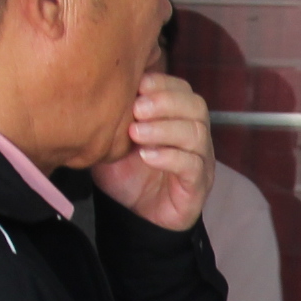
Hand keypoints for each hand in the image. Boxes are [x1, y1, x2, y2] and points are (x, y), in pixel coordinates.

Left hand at [93, 72, 215, 231]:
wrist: (134, 217)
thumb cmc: (126, 173)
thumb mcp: (114, 139)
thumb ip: (114, 115)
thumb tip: (100, 85)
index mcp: (178, 118)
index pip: (183, 90)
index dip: (163, 83)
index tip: (138, 83)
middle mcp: (194, 136)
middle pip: (196, 107)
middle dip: (166, 102)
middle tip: (137, 108)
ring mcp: (200, 160)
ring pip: (196, 135)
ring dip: (164, 129)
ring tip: (136, 133)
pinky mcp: (198, 185)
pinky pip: (193, 166)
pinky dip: (169, 157)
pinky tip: (146, 156)